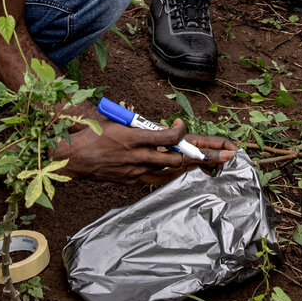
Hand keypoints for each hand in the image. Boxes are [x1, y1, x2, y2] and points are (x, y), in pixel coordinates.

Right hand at [55, 118, 237, 180]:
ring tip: (217, 162)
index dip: (180, 133)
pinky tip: (188, 173)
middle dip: (205, 156)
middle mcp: (138, 157)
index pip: (167, 138)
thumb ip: (137, 123)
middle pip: (178, 159)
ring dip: (194, 166)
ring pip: (171, 170)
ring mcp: (136, 171)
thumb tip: (157, 124)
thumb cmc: (91, 133)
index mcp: (133, 138)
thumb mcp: (114, 120)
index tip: (180, 125)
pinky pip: (158, 179)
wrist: (72, 158)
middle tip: (228, 154)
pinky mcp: (132, 180)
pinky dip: (173, 174)